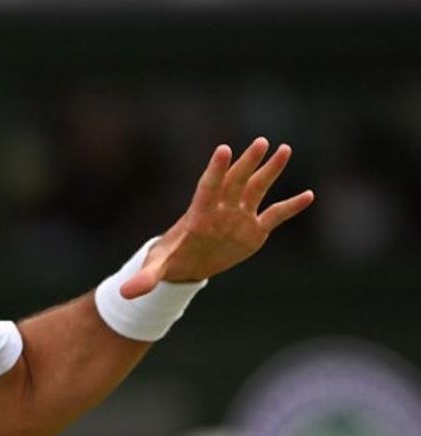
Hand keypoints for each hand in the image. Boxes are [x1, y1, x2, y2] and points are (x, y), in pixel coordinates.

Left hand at [120, 137, 313, 298]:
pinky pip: (274, 215)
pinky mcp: (253, 230)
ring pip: (256, 190)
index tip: (223, 150)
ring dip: (270, 171)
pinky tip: (308, 196)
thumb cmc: (168, 259)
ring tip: (285, 149)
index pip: (207, 188)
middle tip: (260, 142)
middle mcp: (221, 210)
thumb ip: (145, 278)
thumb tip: (126, 293)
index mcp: (198, 215)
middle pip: (235, 182)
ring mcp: (239, 217)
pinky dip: (290, 207)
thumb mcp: (156, 268)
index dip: (215, 170)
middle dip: (247, 164)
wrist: (184, 263)